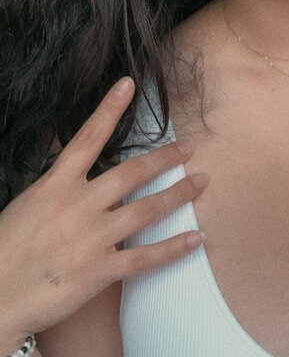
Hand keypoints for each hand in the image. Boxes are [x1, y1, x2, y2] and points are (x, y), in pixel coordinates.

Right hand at [0, 77, 207, 344]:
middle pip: (131, 173)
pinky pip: (146, 256)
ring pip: (146, 210)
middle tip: (188, 148)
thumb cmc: (4, 251)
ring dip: (178, 195)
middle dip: (164, 158)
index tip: (127, 85)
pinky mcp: (99, 270)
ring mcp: (91, 238)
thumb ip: (56, 191)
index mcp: (54, 186)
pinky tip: (196, 239)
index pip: (87, 138)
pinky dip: (174, 248)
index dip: (108, 109)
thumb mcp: (26, 206)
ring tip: (201, 183)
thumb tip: (78, 178)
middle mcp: (77, 206)